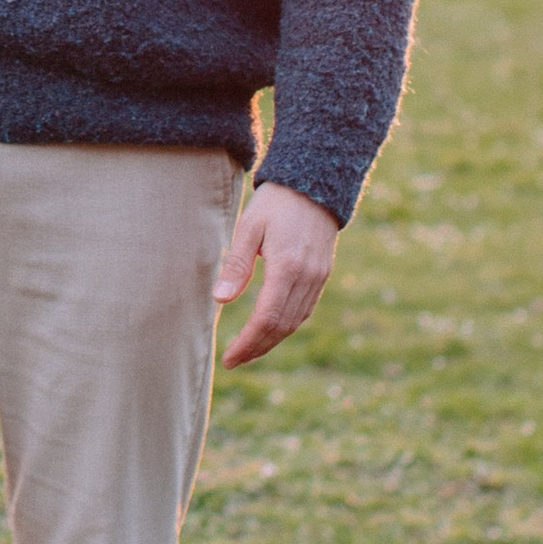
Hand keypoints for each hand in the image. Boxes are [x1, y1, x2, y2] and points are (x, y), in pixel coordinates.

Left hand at [214, 178, 338, 367]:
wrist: (315, 182)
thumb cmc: (276, 202)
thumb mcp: (249, 227)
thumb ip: (236, 264)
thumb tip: (220, 299)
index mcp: (288, 266)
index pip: (267, 318)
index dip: (248, 342)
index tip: (229, 358)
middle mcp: (308, 277)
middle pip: (282, 326)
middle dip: (257, 347)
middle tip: (233, 361)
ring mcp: (318, 277)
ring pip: (296, 321)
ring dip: (272, 340)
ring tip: (248, 351)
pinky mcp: (322, 274)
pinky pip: (305, 309)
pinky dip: (286, 325)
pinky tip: (270, 329)